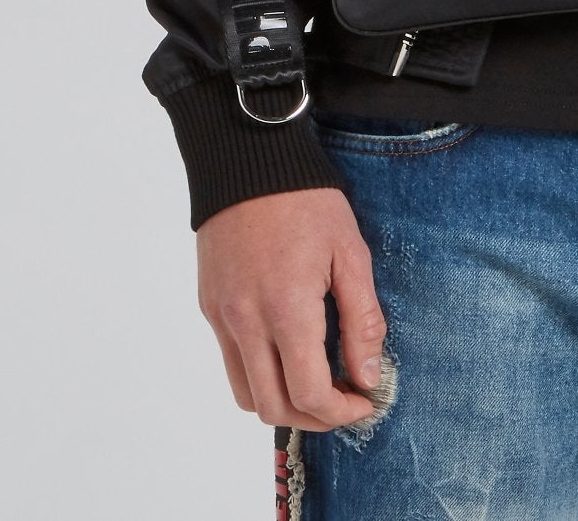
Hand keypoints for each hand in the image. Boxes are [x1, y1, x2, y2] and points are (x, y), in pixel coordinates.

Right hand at [197, 188, 387, 430]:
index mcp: (286, 309)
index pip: (308, 393)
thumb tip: (367, 375)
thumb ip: (362, 320)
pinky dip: (260, 374)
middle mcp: (245, 321)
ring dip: (282, 402)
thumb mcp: (350, 252)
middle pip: (272, 407)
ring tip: (316, 383)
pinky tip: (288, 350)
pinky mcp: (209, 306)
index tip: (365, 401)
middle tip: (344, 402)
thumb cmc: (308, 201)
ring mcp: (221, 316)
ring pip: (245, 393)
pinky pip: (232, 361)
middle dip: (314, 418)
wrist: (249, 160)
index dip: (340, 412)